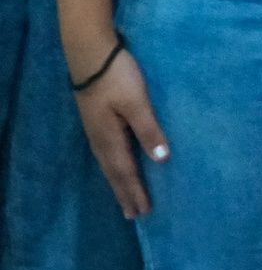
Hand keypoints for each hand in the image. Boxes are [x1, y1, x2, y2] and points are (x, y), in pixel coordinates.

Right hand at [72, 49, 165, 218]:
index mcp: (110, 138)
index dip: (135, 192)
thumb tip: (162, 160)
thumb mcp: (137, 103)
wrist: (91, 54)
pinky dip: (114, 168)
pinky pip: (107, 154)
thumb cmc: (117, 77)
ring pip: (109, 164)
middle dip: (125, 193)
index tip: (144, 212)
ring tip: (126, 198)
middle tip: (134, 215)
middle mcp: (100, 139)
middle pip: (114, 173)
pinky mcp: (97, 121)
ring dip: (119, 183)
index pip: (125, 172)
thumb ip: (149, 131)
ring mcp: (96, 130)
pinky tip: (117, 167)